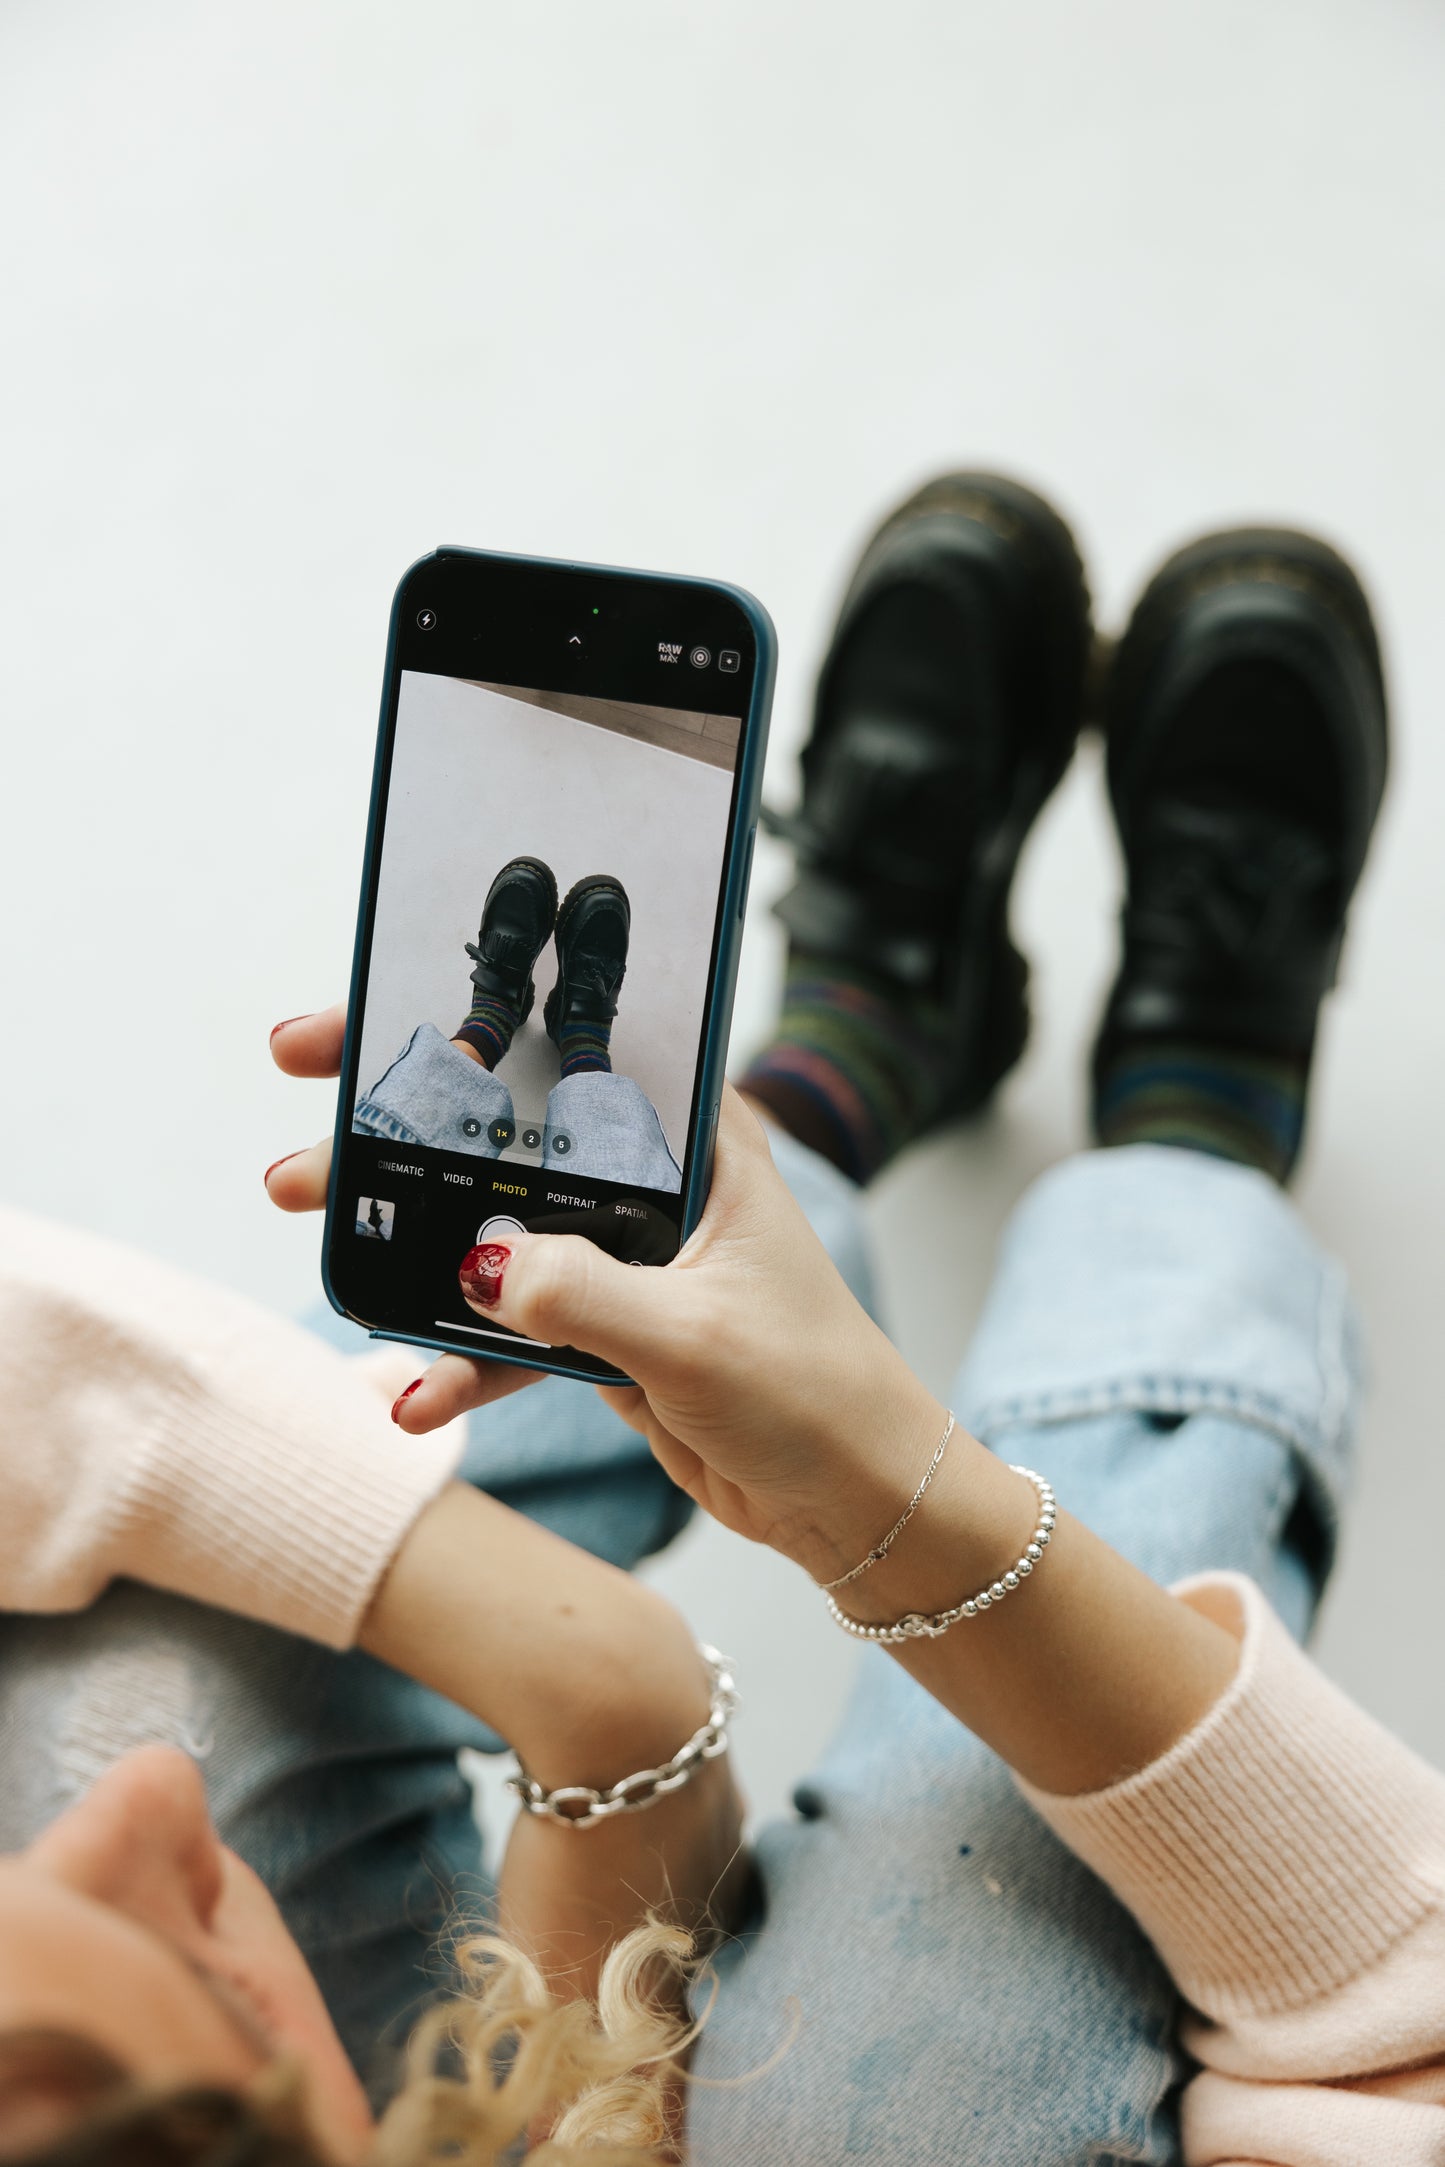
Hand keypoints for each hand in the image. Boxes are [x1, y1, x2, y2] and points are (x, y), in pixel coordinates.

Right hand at [268, 1009, 942, 1580]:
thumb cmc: (815, 1391)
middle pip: (509, 1136)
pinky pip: (511, 1333)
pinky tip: (411, 1397)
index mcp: (698, 1142)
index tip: (362, 1030)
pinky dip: (461, 1363)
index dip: (464, 1029)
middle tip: (305, 1151)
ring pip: (494, 1234)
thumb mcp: (695, 1335)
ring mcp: (624, 1256)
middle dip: (402, 1138)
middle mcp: (656, 1182)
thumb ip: (582, 1296)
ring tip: (322, 1257)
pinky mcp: (605, 1329)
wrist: (852, 1500)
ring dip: (411, 1253)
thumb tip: (475, 1268)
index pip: (570, 1053)